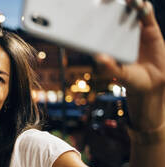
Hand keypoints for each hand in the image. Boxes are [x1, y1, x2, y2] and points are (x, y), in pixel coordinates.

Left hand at [96, 0, 164, 130]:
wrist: (152, 83)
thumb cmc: (130, 80)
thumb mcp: (119, 75)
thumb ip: (109, 68)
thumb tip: (98, 58)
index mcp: (106, 41)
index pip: (98, 24)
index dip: (94, 15)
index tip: (89, 8)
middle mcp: (118, 32)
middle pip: (113, 12)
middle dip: (109, 3)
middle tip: (104, 0)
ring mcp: (133, 28)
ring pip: (130, 9)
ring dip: (128, 2)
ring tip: (127, 0)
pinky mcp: (149, 28)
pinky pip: (146, 14)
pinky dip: (143, 7)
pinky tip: (140, 5)